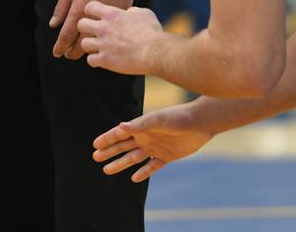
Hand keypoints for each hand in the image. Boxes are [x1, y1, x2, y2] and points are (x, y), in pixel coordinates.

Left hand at [50, 0, 135, 58]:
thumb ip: (61, 8)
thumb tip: (53, 24)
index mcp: (78, 11)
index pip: (66, 36)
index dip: (60, 46)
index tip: (57, 52)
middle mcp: (92, 19)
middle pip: (80, 44)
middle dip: (71, 52)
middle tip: (67, 54)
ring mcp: (107, 21)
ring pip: (95, 42)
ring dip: (85, 50)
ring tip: (80, 51)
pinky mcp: (119, 19)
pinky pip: (109, 36)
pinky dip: (102, 41)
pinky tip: (98, 42)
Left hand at [76, 1, 162, 74]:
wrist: (156, 52)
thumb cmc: (152, 32)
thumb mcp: (143, 13)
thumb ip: (131, 11)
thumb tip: (127, 12)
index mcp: (112, 15)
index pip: (90, 7)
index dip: (90, 11)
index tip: (95, 16)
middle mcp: (104, 28)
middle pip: (81, 24)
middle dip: (85, 28)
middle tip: (93, 32)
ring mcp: (103, 45)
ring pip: (83, 44)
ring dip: (90, 46)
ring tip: (97, 48)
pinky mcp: (105, 60)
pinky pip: (90, 60)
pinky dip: (95, 61)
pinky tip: (102, 59)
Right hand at [93, 103, 213, 181]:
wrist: (201, 122)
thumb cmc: (178, 117)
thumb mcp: (158, 120)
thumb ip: (141, 125)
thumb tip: (121, 126)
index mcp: (141, 127)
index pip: (120, 134)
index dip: (107, 139)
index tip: (94, 144)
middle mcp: (145, 137)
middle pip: (123, 146)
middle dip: (109, 151)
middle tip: (95, 157)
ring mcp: (155, 147)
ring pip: (133, 158)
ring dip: (120, 164)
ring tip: (107, 170)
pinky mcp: (167, 156)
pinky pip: (152, 166)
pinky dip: (143, 172)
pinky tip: (134, 178)